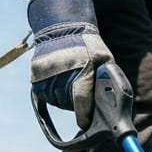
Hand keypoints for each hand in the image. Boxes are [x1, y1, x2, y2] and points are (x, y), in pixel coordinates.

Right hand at [28, 0, 115, 129]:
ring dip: (65, 98)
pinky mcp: (36, 82)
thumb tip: (114, 109)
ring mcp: (47, 81)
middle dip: (78, 103)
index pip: (82, 107)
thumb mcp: (105, 62)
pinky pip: (47, 98)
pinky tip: (59, 79)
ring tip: (70, 78)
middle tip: (81, 87)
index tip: (87, 122)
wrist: (62, 29)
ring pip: (59, 103)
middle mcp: (61, 79)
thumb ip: (109, 83)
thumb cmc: (89, 48)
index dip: (85, 117)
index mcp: (82, 74)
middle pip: (71, 106)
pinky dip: (54, 93)